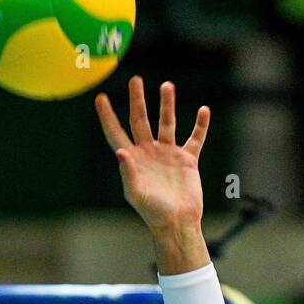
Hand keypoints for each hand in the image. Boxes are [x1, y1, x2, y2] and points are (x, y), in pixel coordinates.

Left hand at [96, 77, 208, 235]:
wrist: (178, 223)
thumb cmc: (154, 213)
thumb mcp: (137, 194)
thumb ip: (128, 173)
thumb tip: (120, 151)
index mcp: (133, 160)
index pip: (117, 133)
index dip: (108, 117)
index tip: (100, 98)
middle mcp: (149, 153)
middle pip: (140, 121)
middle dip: (137, 100)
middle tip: (135, 80)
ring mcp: (168, 155)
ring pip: (167, 123)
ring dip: (167, 105)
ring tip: (167, 86)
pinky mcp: (187, 160)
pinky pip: (195, 138)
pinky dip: (200, 125)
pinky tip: (203, 111)